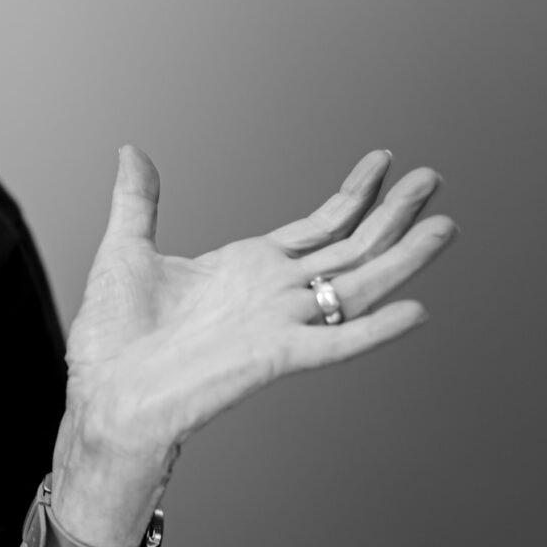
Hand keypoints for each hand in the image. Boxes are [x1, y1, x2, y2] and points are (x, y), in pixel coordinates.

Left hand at [62, 147, 457, 471]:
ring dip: (402, 258)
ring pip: (357, 285)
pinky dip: (375, 328)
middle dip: (393, 214)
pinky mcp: (275, 357)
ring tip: (442, 227)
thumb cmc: (112, 339)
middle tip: (432, 179)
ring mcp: (279, 325)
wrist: (104, 394)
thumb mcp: (126, 250)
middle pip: (351, 249)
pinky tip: (414, 310)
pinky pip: (336, 342)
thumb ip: (138, 201)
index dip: (354, 195)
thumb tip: (131, 152)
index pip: (318, 227)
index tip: (384, 163)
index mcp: (246, 268)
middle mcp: (273, 294)